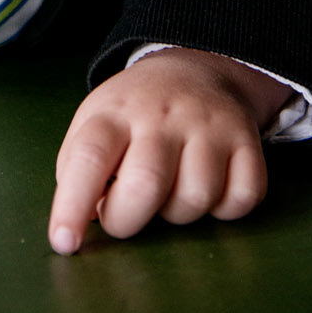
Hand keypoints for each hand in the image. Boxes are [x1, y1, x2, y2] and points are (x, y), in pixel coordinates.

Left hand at [48, 48, 291, 253]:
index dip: (73, 204)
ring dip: (177, 214)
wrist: (195, 70)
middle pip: (145, 184)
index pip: (89, 156)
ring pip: (195, 199)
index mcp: (115, 112)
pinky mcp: (246, 141)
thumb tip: (80, 222)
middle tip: (124, 215)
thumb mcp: (95, 124)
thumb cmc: (134, 116)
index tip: (65, 242)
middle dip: (128, 220)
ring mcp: (208, 125)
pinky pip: (240, 200)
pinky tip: (209, 187)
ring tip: (169, 190)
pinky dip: (224, 209)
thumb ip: (79, 171)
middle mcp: (162, 115)